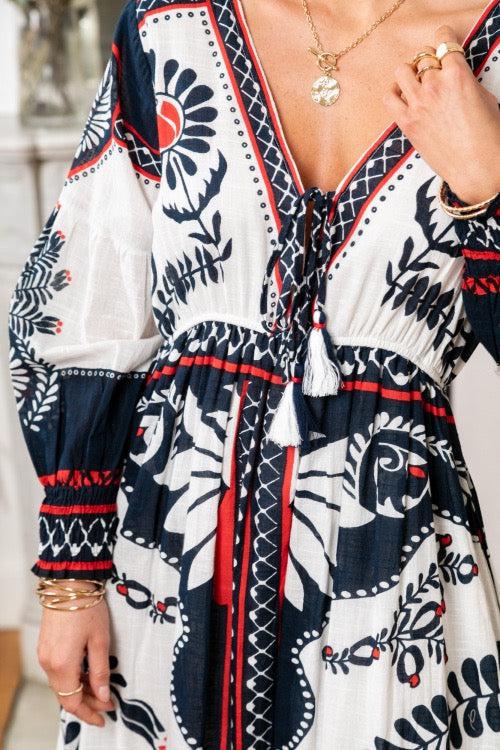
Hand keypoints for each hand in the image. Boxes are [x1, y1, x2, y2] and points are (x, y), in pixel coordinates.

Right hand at [37, 583, 114, 726]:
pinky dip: (71, 677)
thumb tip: (102, 696)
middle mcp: (48, 663)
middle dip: (86, 703)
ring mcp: (44, 654)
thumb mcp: (100, 640)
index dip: (89, 712)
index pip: (73, 702)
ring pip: (60, 683)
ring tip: (100, 689)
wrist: (68, 582)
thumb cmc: (88, 607)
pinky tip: (86, 673)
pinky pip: (57, 671)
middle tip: (107, 703)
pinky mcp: (45, 645)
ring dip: (79, 690)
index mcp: (62, 665)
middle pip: (65, 695)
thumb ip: (100, 671)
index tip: (106, 715)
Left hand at [383, 24, 499, 204]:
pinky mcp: (406, 122)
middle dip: (428, 62)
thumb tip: (453, 78)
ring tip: (415, 82)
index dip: (443, 40)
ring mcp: (418, 103)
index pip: (443, 40)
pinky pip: (388, 97)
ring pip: (402, 70)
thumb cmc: (487, 135)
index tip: (442, 47)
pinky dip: (393, 93)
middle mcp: (435, 85)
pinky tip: (401, 97)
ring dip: (409, 72)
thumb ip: (464, 81)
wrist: (476, 167)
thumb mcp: (484, 97)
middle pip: (423, 57)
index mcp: (457, 74)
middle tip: (432, 73)